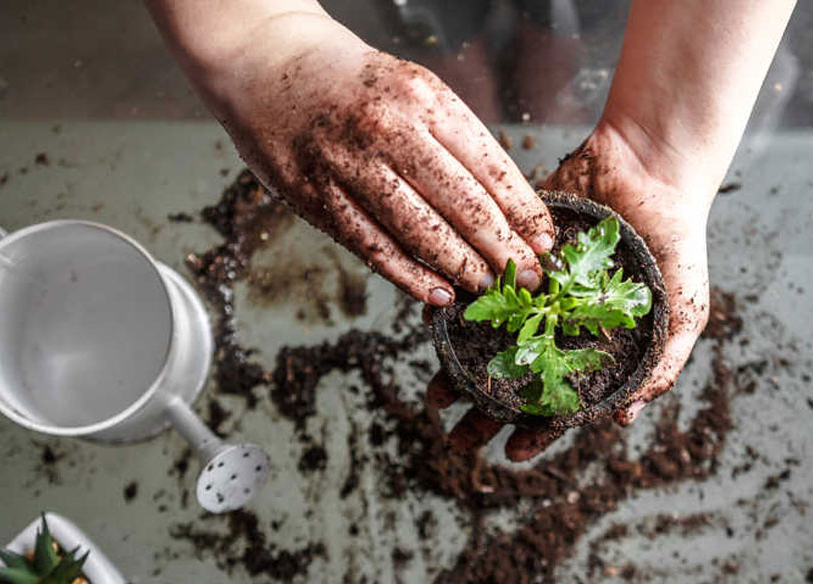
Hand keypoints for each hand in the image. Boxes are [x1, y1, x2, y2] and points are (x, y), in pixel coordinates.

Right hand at [183, 11, 553, 303]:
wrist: (266, 60)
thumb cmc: (351, 80)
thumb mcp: (413, 87)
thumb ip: (452, 139)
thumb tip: (504, 204)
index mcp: (425, 98)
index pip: (489, 166)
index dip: (523, 211)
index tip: (546, 241)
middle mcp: (389, 130)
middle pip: (462, 204)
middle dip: (504, 248)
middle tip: (530, 277)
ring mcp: (349, 166)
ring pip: (420, 231)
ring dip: (462, 268)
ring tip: (490, 289)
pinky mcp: (316, 196)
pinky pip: (373, 247)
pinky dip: (409, 276)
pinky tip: (438, 293)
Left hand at [438, 121, 711, 460]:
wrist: (652, 166)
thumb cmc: (678, 240)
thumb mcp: (685, 309)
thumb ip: (663, 364)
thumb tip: (624, 418)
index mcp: (595, 346)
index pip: (561, 401)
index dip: (538, 431)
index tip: (511, 453)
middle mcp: (557, 324)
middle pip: (515, 378)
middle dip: (483, 410)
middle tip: (454, 433)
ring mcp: (531, 290)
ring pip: (486, 339)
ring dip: (457, 367)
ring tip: (433, 392)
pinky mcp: (511, 252)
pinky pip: (476, 283)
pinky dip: (452, 305)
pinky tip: (432, 325)